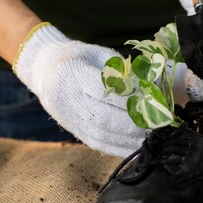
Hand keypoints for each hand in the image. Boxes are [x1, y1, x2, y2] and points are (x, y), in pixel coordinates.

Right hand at [14, 24, 145, 156]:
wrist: (46, 71)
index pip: (102, 90)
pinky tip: (137, 147)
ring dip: (129, 139)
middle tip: (156, 123)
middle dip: (133, 123)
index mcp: (73, 72)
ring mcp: (70, 118)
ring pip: (101, 134)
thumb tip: (150, 88)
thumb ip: (123, 70)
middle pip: (102, 117)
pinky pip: (98, 144)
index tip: (151, 101)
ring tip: (151, 137)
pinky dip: (119, 148)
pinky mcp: (75, 131)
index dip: (128, 98)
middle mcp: (68, 98)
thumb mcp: (100, 53)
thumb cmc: (80, 58)